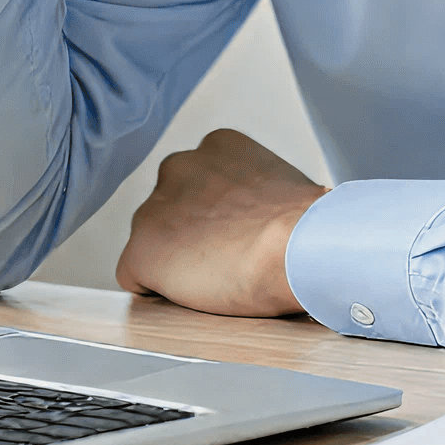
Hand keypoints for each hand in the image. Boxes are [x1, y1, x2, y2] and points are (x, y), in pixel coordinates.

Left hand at [115, 129, 327, 317]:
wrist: (299, 244)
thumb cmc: (307, 226)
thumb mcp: (287, 190)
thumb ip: (261, 197)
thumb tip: (271, 223)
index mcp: (219, 147)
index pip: (204, 185)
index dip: (221, 218)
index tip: (240, 236)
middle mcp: (179, 167)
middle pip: (174, 210)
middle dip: (193, 233)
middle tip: (229, 260)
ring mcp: (155, 207)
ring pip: (155, 242)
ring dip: (176, 261)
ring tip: (217, 281)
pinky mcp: (142, 249)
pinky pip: (136, 278)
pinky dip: (157, 291)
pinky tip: (192, 297)